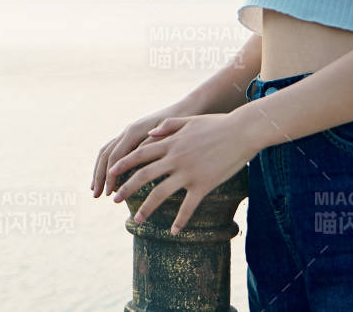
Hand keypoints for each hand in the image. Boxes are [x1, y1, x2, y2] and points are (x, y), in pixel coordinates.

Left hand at [104, 112, 256, 234]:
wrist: (242, 131)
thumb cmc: (217, 124)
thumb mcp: (189, 121)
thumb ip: (168, 126)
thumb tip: (150, 132)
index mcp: (170, 142)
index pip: (140, 154)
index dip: (123, 164)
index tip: (110, 174)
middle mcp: (175, 158)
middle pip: (144, 175)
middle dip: (127, 188)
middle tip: (115, 199)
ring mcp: (188, 172)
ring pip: (161, 193)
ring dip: (146, 207)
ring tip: (137, 220)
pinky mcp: (203, 184)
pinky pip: (188, 206)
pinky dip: (180, 220)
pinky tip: (173, 231)